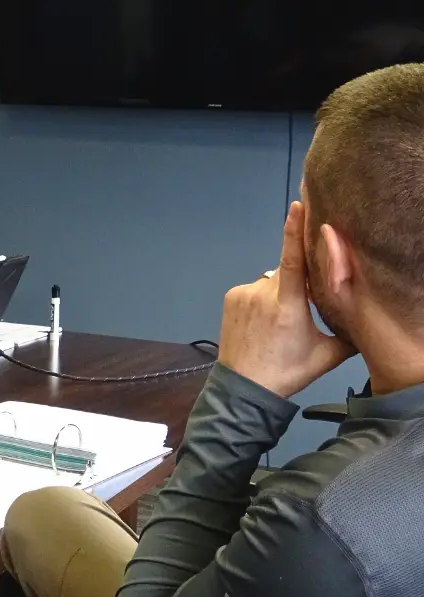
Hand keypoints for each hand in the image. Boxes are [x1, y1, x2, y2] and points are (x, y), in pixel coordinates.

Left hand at [217, 201, 354, 397]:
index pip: (293, 260)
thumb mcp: (328, 355)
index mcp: (288, 303)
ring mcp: (243, 294)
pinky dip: (262, 299)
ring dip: (279, 293)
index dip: (295, 232)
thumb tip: (368, 314)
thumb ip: (349, 330)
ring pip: (271, 281)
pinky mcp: (230, 297)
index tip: (297, 206)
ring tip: (277, 324)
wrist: (243, 388)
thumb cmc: (287, 372)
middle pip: (288, 273)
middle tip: (300, 313)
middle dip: (299, 284)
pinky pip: (254, 289)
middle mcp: (263, 292)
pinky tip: (261, 322)